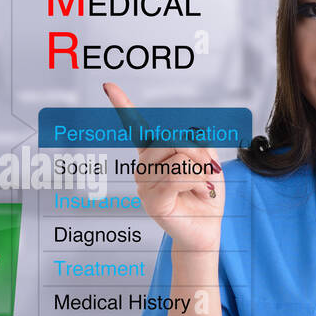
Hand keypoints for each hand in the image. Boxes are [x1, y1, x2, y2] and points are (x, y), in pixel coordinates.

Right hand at [102, 82, 223, 252]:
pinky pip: (177, 177)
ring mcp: (145, 184)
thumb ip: (197, 146)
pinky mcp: (152, 201)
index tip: (108, 86)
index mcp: (154, 153)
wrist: (207, 230)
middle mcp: (144, 166)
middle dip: (198, 153)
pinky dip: (196, 181)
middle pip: (172, 139)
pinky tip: (199, 191)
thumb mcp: (208, 162)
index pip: (136, 127)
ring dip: (200, 171)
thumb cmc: (204, 196)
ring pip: (178, 157)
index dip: (122, 105)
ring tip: (201, 186)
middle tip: (207, 172)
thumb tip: (185, 144)